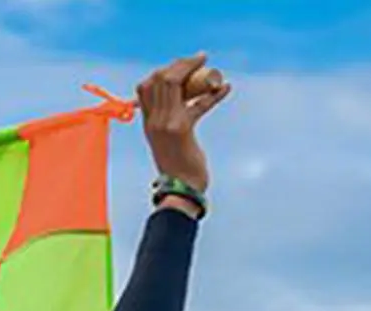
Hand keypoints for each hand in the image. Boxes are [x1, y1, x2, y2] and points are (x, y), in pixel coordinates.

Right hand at [137, 53, 230, 193]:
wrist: (181, 191)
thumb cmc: (179, 170)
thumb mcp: (167, 143)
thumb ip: (168, 126)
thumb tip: (183, 109)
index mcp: (148, 123)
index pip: (145, 86)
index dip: (162, 70)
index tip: (182, 66)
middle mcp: (154, 120)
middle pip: (160, 78)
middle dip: (181, 64)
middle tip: (199, 60)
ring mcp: (166, 124)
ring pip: (174, 82)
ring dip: (193, 69)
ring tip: (210, 68)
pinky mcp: (182, 129)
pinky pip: (198, 104)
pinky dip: (214, 95)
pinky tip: (226, 88)